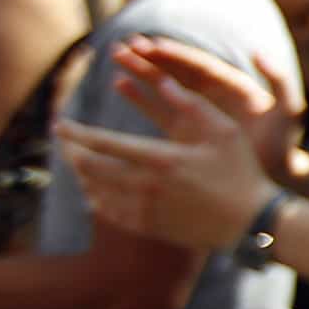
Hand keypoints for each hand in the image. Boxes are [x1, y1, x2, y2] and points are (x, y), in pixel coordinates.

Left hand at [55, 54, 283, 251]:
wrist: (249, 222)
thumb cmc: (240, 171)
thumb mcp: (224, 131)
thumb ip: (192, 104)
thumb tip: (163, 82)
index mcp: (161, 159)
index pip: (102, 143)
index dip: (75, 133)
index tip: (59, 125)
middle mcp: (146, 186)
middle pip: (89, 168)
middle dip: (72, 152)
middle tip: (65, 143)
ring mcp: (145, 210)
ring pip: (94, 190)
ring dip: (81, 174)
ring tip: (77, 161)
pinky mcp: (147, 226)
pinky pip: (108, 212)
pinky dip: (94, 197)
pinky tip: (94, 190)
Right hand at [112, 37, 303, 185]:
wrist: (276, 174)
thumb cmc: (284, 143)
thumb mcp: (288, 111)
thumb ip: (278, 81)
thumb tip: (257, 53)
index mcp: (234, 86)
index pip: (200, 66)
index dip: (177, 56)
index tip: (152, 46)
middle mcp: (213, 95)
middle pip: (178, 71)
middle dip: (152, 58)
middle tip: (124, 46)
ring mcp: (197, 112)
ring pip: (165, 86)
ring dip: (142, 71)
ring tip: (117, 57)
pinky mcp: (185, 130)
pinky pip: (159, 109)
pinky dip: (141, 96)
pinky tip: (120, 84)